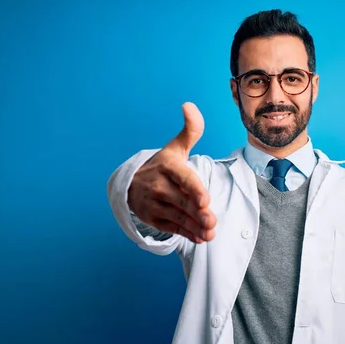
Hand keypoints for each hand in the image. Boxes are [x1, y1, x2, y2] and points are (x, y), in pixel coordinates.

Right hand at [127, 102, 216, 242]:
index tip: (205, 201)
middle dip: (198, 213)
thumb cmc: (163, 165)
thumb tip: (189, 105)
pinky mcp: (153, 218)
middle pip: (182, 201)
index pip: (183, 178)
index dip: (194, 190)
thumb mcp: (176, 147)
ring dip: (194, 226)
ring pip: (177, 217)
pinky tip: (199, 238)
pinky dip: (185, 234)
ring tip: (210, 233)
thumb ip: (190, 129)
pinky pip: (171, 227)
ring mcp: (153, 203)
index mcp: (167, 167)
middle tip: (212, 221)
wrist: (132, 183)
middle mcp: (158, 186)